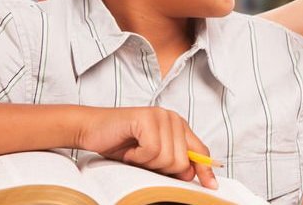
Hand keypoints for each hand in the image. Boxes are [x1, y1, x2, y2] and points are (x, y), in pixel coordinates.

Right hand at [76, 106, 217, 187]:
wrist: (91, 130)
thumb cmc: (120, 144)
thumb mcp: (151, 157)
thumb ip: (172, 162)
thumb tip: (192, 175)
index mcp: (178, 127)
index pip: (200, 151)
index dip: (204, 170)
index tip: (211, 187)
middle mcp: (173, 118)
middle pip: (182, 160)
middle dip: (160, 168)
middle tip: (142, 160)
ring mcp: (161, 116)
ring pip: (167, 158)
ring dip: (146, 163)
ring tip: (134, 153)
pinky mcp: (147, 118)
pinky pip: (152, 150)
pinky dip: (137, 156)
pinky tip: (129, 149)